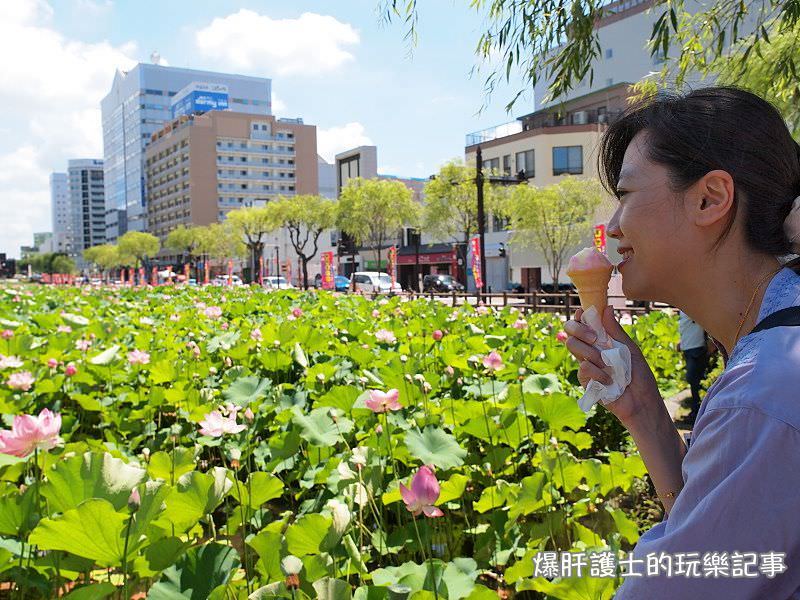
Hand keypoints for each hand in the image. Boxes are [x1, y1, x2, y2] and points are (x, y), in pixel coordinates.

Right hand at [563, 306, 661, 424]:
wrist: (641, 401)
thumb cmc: (639, 375)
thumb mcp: (629, 349)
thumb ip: (615, 330)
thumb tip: (606, 307)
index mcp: (601, 340)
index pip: (582, 322)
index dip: (579, 316)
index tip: (583, 313)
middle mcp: (590, 349)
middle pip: (570, 331)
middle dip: (579, 330)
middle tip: (594, 338)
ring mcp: (586, 364)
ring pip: (572, 346)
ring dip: (591, 353)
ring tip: (607, 364)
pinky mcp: (584, 380)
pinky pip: (582, 367)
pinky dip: (597, 372)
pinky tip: (608, 380)